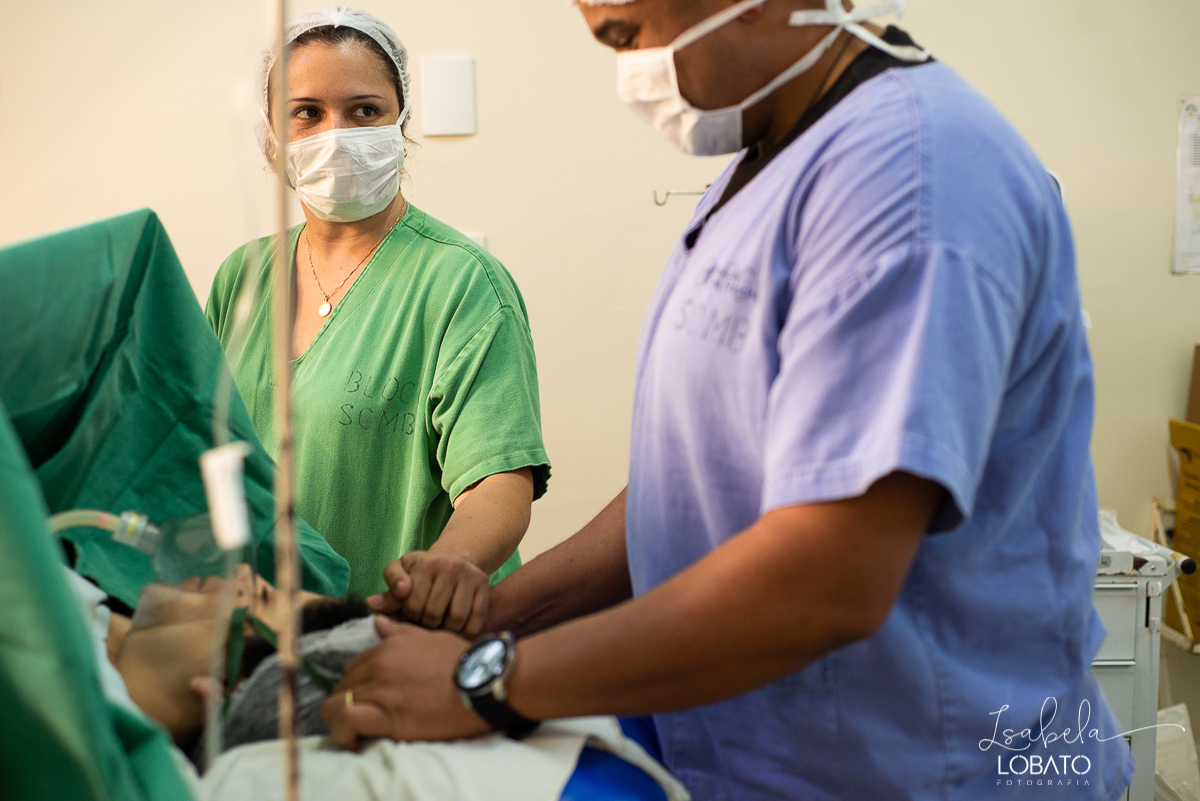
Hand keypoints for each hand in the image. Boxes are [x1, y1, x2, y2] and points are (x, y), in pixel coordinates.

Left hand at [322, 618, 490, 747]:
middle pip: (342, 685)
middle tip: (363, 717)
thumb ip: (402, 632)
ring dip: (339, 719)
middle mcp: (380, 665)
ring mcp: (381, 689)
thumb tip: (377, 622)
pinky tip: (352, 742)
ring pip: (335, 704)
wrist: (484, 683)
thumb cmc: (465, 662)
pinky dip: (342, 733)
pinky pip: (345, 722)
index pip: (354, 667)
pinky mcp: (387, 715)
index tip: (368, 699)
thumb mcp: (433, 639)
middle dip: (347, 702)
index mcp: (390, 646)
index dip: (358, 685)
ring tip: (353, 732)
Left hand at [367, 551, 490, 635]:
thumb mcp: (401, 576)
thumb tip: (372, 605)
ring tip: (441, 625)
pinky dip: (465, 631)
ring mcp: (469, 574)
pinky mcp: (484, 584)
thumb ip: (388, 595)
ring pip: (456, 618)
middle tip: (427, 621)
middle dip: (427, 623)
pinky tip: (457, 628)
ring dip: (447, 629)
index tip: (412, 612)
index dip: (410, 616)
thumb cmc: (421, 573)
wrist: (455, 558)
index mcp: (423, 563)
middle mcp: (448, 565)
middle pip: (434, 614)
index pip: (412, 605)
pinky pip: (475, 619)